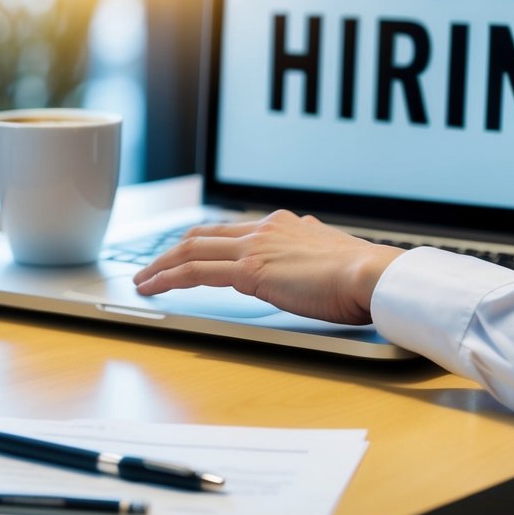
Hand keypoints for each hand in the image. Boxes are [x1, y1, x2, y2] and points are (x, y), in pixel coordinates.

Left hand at [132, 210, 403, 324]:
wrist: (371, 276)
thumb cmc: (361, 275)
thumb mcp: (331, 254)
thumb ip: (313, 246)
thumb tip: (311, 240)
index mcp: (283, 225)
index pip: (230, 230)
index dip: (202, 242)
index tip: (186, 252)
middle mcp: (264, 229)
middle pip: (202, 235)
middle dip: (171, 251)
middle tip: (152, 266)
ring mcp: (254, 248)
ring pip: (191, 250)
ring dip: (160, 265)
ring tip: (142, 280)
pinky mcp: (249, 271)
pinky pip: (196, 272)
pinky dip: (168, 278)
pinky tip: (152, 288)